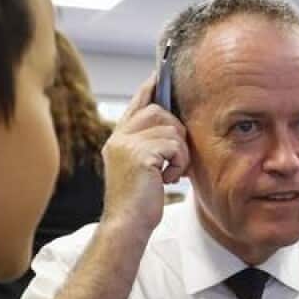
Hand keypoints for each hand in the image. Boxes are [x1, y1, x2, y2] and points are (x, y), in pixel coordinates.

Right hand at [100, 73, 188, 238]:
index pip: (137, 104)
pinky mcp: (140, 154)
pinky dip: (179, 163)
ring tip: (169, 173)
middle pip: (160, 112)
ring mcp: (127, 144)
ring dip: (180, 153)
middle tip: (174, 160)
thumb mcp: (144, 168)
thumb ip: (152, 145)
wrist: (128, 224)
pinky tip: (167, 179)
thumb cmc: (140, 202)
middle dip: (176, 134)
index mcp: (119, 138)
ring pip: (171, 128)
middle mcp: (119, 137)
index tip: (159, 74)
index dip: (150, 88)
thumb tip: (173, 126)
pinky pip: (175, 145)